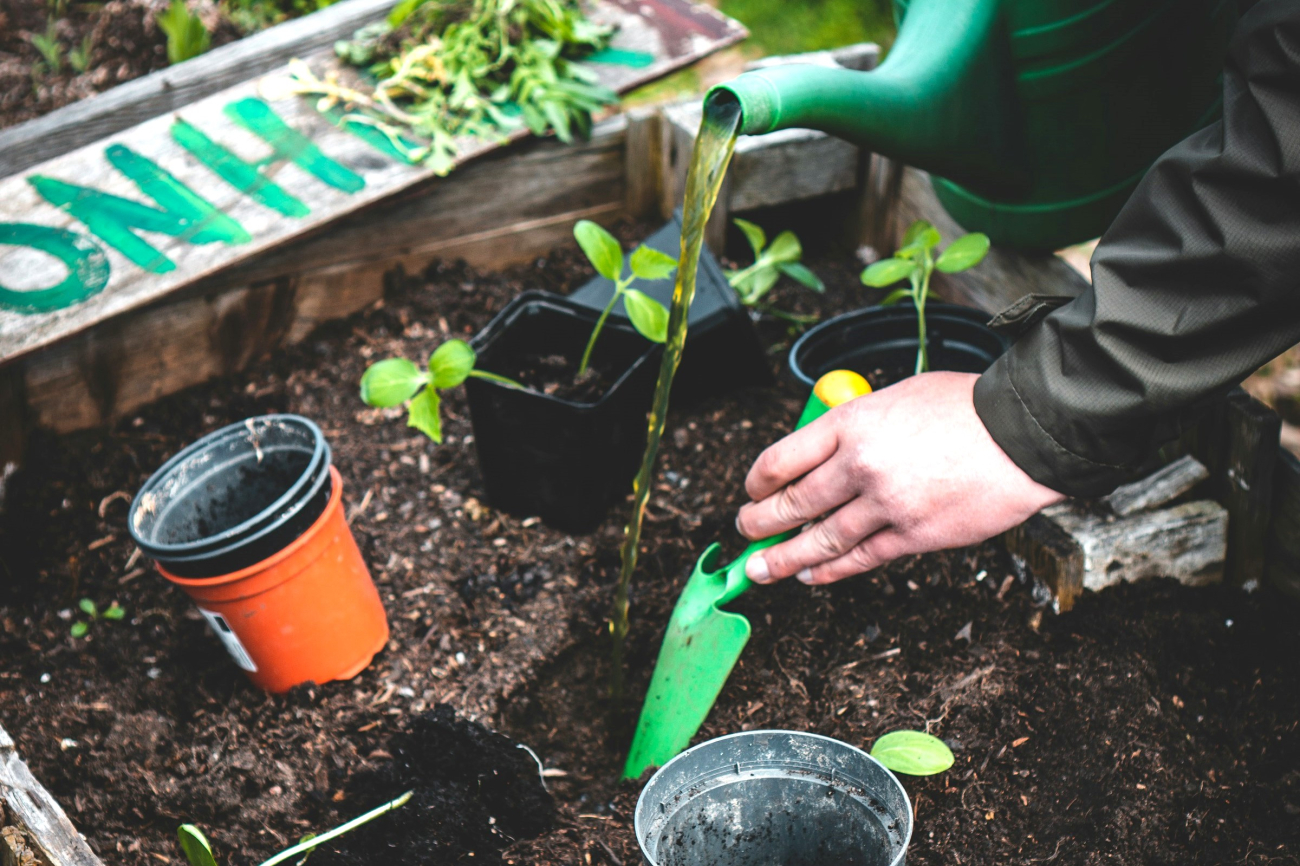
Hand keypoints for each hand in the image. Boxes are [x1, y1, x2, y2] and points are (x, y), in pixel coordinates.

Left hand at [736, 371, 1064, 584]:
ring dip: (783, 559)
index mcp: (851, 423)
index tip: (751, 490)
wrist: (1024, 434)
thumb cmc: (964, 408)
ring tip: (760, 569)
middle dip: (759, 523)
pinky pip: (860, 559)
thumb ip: (856, 425)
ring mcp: (885, 504)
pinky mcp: (913, 535)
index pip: (781, 458)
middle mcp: (860, 465)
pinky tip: (811, 575)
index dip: (757, 481)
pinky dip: (830, 570)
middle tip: (744, 531)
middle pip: (792, 503)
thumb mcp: (895, 397)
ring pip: (819, 540)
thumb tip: (824, 452)